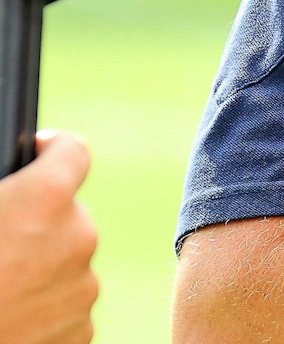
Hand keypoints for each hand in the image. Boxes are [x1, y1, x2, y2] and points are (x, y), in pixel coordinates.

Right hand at [0, 131, 98, 343]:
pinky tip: (8, 317)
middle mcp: (77, 237)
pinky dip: (40, 311)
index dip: (53, 151)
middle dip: (37, 225)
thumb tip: (4, 193)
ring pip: (66, 265)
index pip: (73, 152)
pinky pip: (63, 307)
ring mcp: (82, 288)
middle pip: (68, 216)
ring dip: (39, 270)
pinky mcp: (80, 330)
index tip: (40, 155)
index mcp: (45, 198)